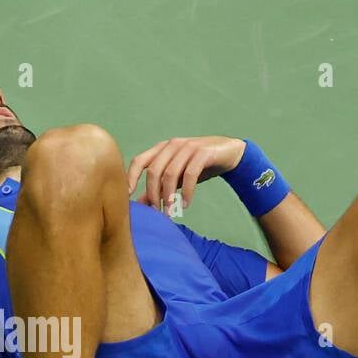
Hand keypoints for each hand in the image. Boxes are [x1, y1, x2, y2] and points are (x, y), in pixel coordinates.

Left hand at [126, 135, 246, 212]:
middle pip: (153, 171)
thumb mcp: (177, 178)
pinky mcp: (203, 152)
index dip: (131, 178)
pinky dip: (186, 192)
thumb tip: (141, 205)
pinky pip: (190, 174)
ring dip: (168, 196)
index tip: (128, 196)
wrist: (230, 153)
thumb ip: (160, 188)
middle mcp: (172, 145)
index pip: (139, 161)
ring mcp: (187, 147)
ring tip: (171, 211)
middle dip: (153, 194)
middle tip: (157, 212)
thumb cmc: (199, 166)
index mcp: (162, 149)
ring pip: (170, 173)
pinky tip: (185, 204)